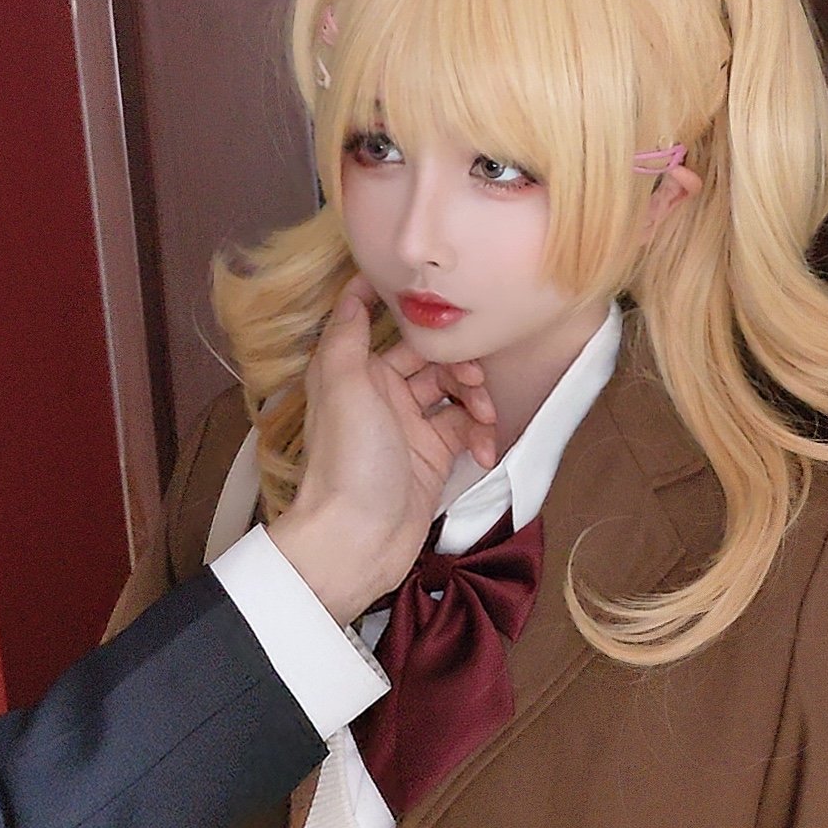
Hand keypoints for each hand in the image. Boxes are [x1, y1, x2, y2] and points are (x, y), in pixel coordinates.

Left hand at [266, 274, 496, 623]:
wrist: (356, 540)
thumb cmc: (347, 462)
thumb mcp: (343, 387)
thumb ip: (347, 334)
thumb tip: (351, 287)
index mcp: (356, 372)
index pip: (394, 330)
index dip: (422, 319)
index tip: (446, 306)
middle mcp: (383, 394)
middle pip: (435, 359)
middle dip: (462, 364)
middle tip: (474, 382)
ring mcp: (410, 426)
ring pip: (456, 392)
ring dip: (477, 400)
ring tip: (483, 418)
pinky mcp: (433, 457)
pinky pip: (467, 430)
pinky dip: (481, 436)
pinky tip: (484, 454)